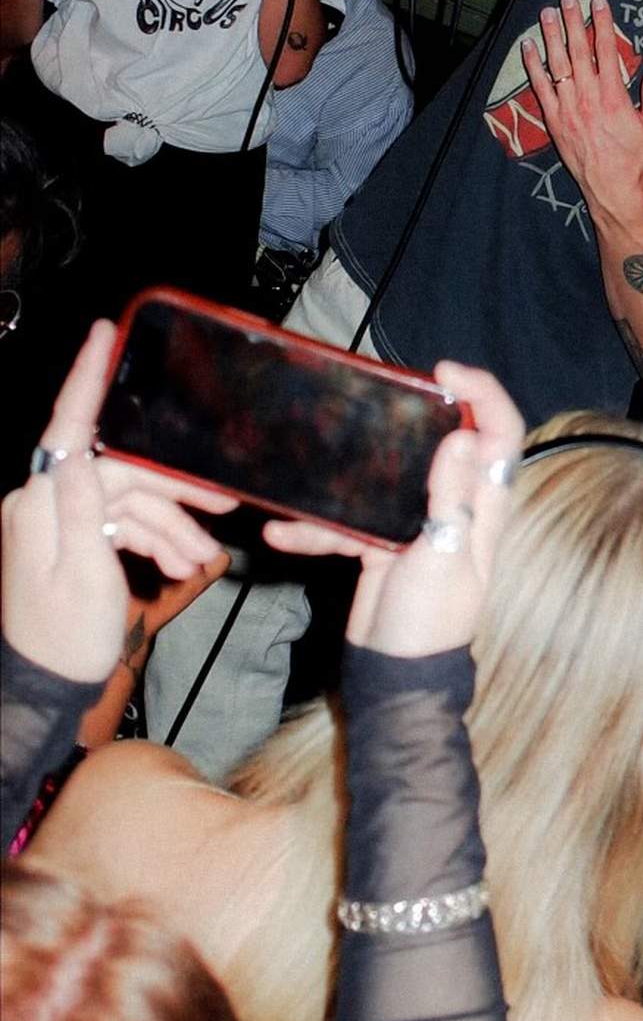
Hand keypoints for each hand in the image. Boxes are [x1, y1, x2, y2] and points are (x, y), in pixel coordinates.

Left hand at [0, 322, 235, 683]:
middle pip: (122, 471)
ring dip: (172, 525)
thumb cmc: (66, 637)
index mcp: (41, 502)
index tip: (105, 333)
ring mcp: (60, 521)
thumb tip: (78, 450)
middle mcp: (46, 502)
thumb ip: (82, 509)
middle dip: (174, 490)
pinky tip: (186, 563)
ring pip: (131, 499)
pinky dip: (156, 538)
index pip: (69, 429)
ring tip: (205, 558)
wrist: (49, 687)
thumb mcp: (82, 573)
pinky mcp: (75, 540)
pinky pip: (123, 523)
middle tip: (224, 505)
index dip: (87, 378)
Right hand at [263, 361, 523, 655]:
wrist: (394, 676)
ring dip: (347, 478)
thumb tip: (461, 436)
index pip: (500, 436)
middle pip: (443, 444)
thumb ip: (451, 500)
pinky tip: (283, 534)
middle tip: (376, 397)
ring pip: (385, 479)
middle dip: (410, 418)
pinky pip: (347, 523)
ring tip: (311, 467)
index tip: (444, 373)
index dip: (483, 395)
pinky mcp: (381, 544)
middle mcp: (456, 508)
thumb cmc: (430, 622)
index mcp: (484, 508)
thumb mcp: (443, 557)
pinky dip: (317, 528)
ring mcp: (417, 525)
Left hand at [527, 0, 642, 225]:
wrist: (613, 191)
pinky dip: (533, 66)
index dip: (603, 24)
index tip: (599, 3)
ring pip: (558, 65)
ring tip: (547, 13)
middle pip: (579, 51)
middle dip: (574, 22)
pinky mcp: (554, 121)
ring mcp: (568, 108)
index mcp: (614, 96)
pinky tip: (528, 48)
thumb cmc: (636, 160)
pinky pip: (540, 88)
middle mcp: (589, 97)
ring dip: (552, 36)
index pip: (607, 50)